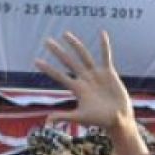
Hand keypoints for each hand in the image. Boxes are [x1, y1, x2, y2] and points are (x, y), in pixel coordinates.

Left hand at [35, 32, 151, 154]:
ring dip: (75, 45)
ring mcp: (96, 74)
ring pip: (83, 56)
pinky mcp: (108, 72)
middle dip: (58, 52)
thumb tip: (47, 121)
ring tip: (65, 34)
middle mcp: (84, 79)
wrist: (118, 119)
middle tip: (46, 41)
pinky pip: (105, 56)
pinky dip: (104, 46)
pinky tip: (102, 33)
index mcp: (77, 89)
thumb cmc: (100, 120)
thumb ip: (64, 116)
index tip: (36, 61)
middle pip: (68, 62)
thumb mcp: (80, 117)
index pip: (59, 76)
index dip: (48, 69)